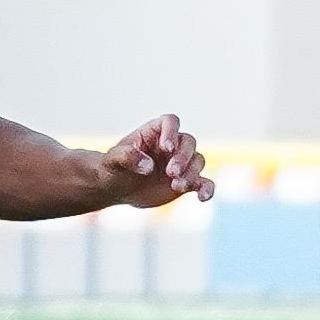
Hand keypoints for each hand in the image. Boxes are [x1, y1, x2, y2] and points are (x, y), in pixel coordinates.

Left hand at [92, 114, 212, 207]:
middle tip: (171, 173)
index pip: (170, 122)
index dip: (171, 132)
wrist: (118, 188)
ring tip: (177, 186)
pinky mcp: (187, 181)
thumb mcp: (112, 161)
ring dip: (192, 173)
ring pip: (198, 161)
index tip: (166, 148)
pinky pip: (203, 182)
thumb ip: (127, 157)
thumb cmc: (113, 169)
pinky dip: (207, 189)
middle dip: (183, 157)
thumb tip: (148, 166)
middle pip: (188, 142)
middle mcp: (171, 145)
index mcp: (153, 132)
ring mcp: (181, 163)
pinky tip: (203, 197)